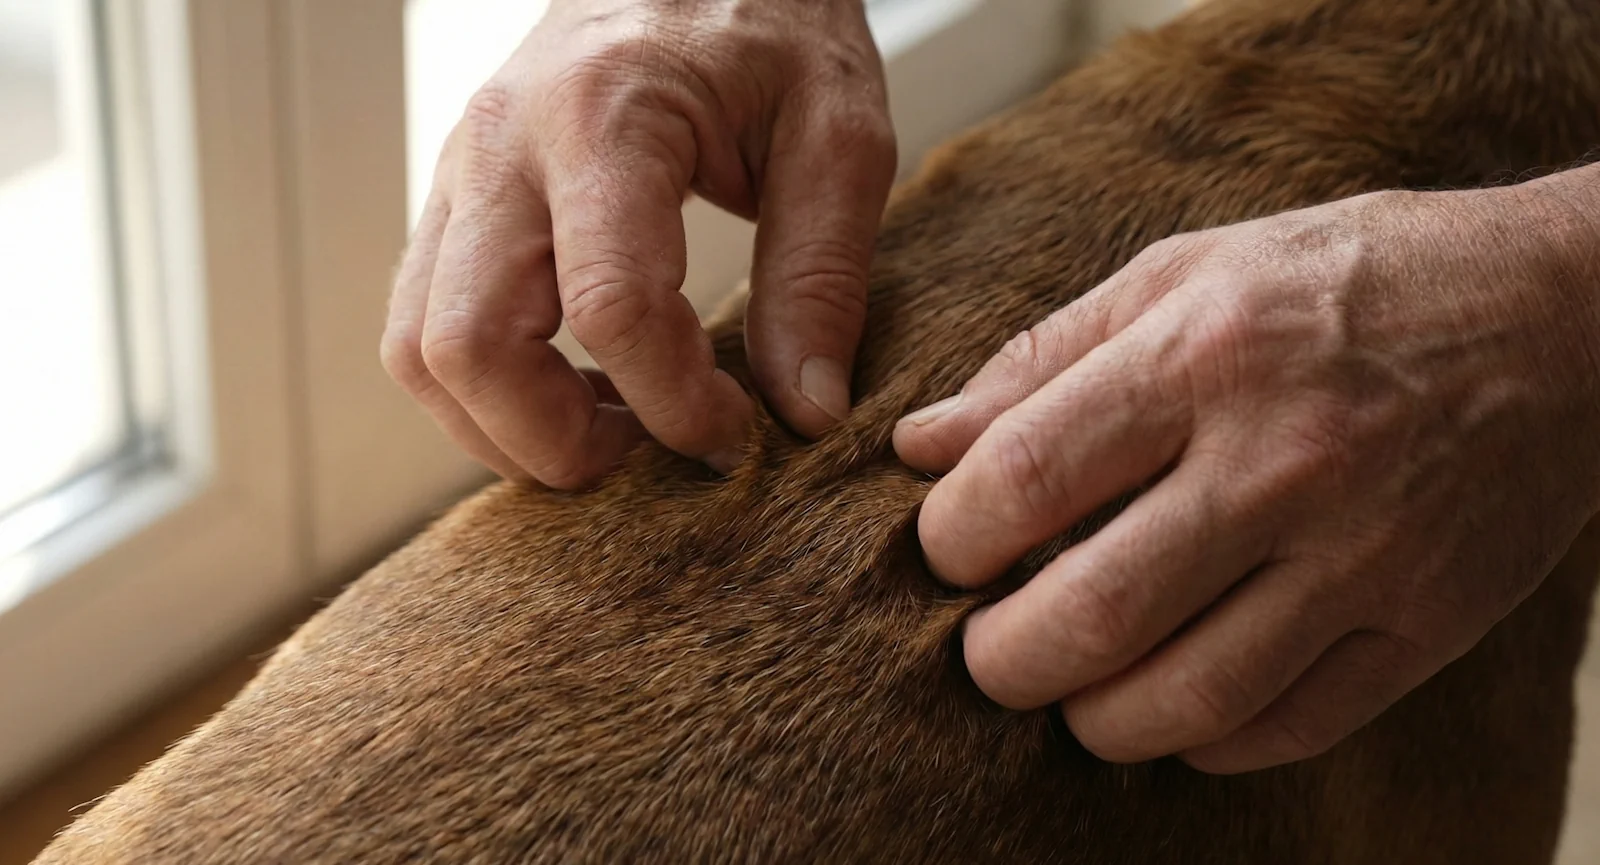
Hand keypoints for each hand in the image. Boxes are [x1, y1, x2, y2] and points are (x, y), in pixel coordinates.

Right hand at [383, 0, 894, 487]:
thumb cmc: (771, 19)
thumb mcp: (839, 134)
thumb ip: (823, 276)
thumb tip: (805, 415)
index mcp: (604, 116)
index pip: (611, 307)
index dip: (676, 404)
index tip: (738, 435)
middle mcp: (503, 146)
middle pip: (465, 346)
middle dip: (556, 443)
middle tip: (652, 459)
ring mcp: (463, 173)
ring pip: (419, 348)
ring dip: (505, 427)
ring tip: (614, 434)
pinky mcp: (458, 199)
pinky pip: (426, 322)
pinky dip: (488, 389)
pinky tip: (579, 391)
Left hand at [895, 175, 1599, 772]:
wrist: (1567, 316)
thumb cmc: (1347, 281)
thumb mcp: (1187, 272)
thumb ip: (1042, 359)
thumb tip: (919, 445)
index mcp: (1205, 354)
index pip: (1025, 478)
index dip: (951, 540)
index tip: (948, 552)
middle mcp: (1284, 460)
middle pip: (1091, 615)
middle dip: (1001, 662)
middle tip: (988, 652)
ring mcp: (1365, 555)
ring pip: (1185, 701)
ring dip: (1091, 719)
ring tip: (1071, 689)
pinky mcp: (1427, 624)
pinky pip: (1286, 728)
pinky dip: (1203, 741)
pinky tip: (1174, 704)